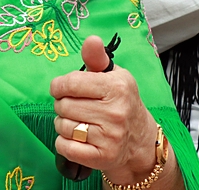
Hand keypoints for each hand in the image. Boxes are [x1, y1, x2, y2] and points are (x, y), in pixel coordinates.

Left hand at [51, 37, 179, 187]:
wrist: (139, 139)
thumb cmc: (120, 102)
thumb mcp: (113, 75)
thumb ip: (97, 58)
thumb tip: (91, 40)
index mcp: (117, 87)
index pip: (70, 83)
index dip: (58, 86)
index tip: (61, 88)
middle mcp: (116, 112)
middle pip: (64, 106)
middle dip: (62, 105)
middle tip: (74, 107)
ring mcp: (110, 137)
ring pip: (62, 126)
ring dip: (63, 124)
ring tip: (77, 121)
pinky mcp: (102, 157)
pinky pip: (64, 147)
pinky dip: (63, 142)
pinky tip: (76, 137)